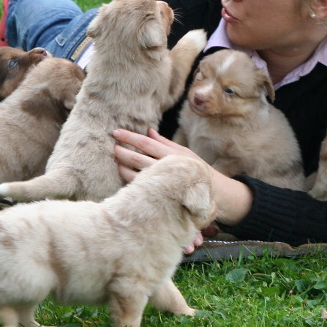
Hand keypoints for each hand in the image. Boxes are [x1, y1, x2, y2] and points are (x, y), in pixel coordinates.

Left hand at [113, 127, 253, 231]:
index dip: (130, 137)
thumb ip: (164, 143)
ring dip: (123, 167)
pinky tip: (124, 175)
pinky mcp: (160, 197)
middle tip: (112, 146)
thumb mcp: (184, 153)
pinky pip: (140, 188)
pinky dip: (130, 181)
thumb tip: (148, 130)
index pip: (146, 143)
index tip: (115, 132)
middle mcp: (167, 168)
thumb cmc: (196, 170)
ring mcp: (163, 184)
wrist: (214, 195)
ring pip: (136, 175)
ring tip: (116, 161)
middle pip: (138, 158)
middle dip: (123, 152)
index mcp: (172, 155)